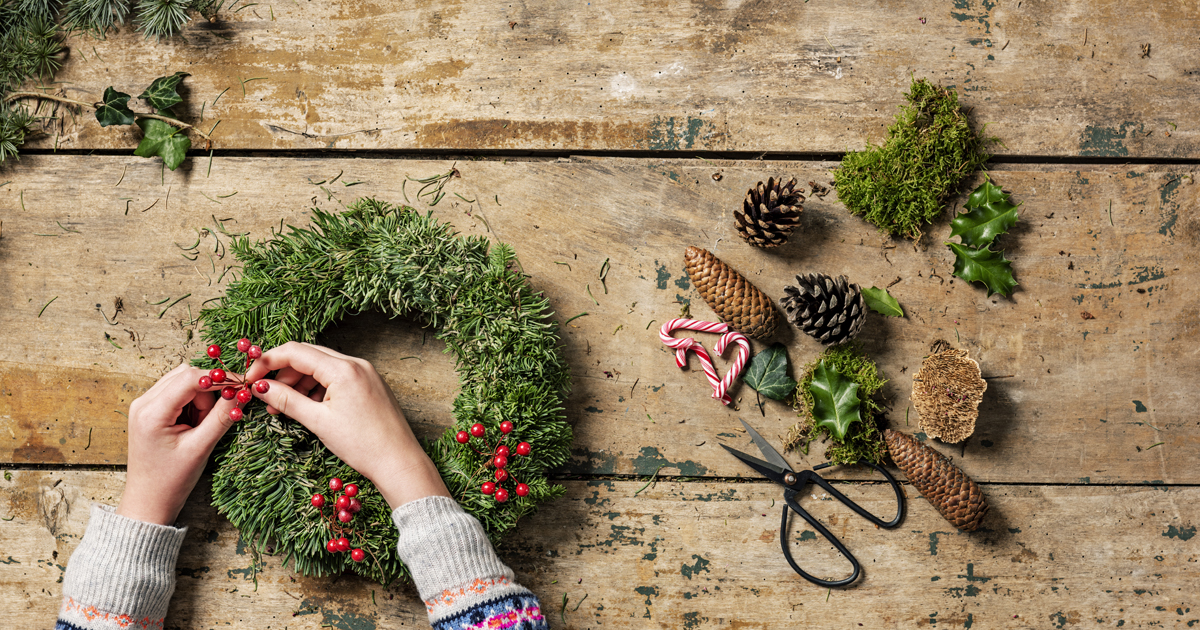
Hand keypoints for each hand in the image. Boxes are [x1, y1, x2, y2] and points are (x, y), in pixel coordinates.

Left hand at [117, 362, 240, 525]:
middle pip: (186, 375)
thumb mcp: (201, 447)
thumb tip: (243, 392)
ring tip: (200, 427)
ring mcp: (144, 405)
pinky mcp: (149, 410)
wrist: (149, 500)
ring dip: (201, 398)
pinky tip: (193, 425)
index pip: (190, 378)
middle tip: (213, 418)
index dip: (219, 379)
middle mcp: (143, 402)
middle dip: (208, 392)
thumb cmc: (171, 480)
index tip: (241, 386)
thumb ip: (222, 416)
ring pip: (183, 382)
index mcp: (151, 412)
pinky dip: (192, 403)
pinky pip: (177, 393)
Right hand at [244, 341, 449, 507]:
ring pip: (322, 367)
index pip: (295, 351)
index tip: (250, 378)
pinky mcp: (369, 384)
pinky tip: (307, 407)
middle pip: (308, 356)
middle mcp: (356, 363)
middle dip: (283, 373)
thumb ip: (287, 400)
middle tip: (265, 395)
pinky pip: (336, 377)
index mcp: (343, 369)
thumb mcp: (318, 422)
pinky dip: (318, 388)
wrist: (399, 462)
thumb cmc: (362, 445)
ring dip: (299, 382)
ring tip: (283, 408)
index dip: (267, 362)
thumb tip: (260, 388)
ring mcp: (365, 372)